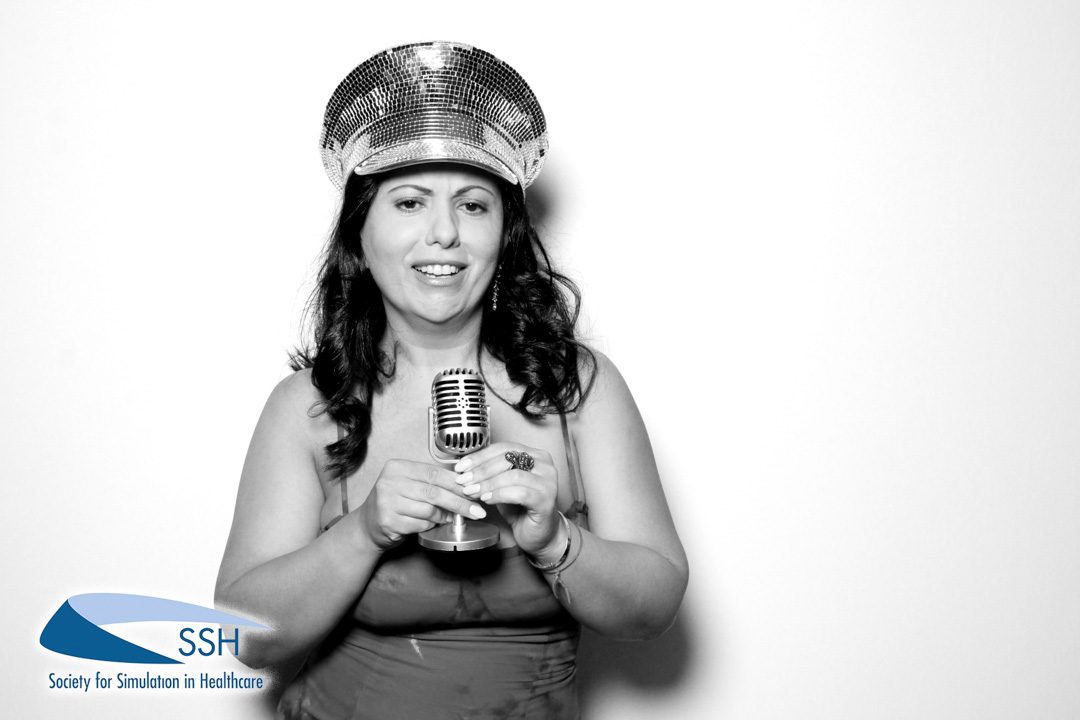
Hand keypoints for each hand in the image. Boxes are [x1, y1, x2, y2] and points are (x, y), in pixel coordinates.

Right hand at [358, 460, 486, 550]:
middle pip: (434, 492)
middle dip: (459, 503)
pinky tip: (429, 524)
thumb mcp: (410, 485)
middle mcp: (390, 482)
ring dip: (444, 516)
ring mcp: (387, 502)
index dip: (457, 484)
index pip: (434, 473)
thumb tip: (466, 487)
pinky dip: (430, 525)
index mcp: (397, 467)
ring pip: (429, 510)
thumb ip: (432, 483)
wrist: (367, 525)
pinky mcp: (388, 521)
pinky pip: (420, 524)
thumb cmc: (394, 503)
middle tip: (476, 511)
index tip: (475, 492)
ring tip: (450, 518)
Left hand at [453, 443, 563, 558]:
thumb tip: (465, 466)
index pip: (504, 448)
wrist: (538, 533)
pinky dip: (499, 495)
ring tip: (473, 492)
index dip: (480, 456)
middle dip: (481, 470)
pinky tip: (487, 499)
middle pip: (508, 459)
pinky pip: (520, 493)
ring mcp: (548, 482)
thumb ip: (490, 473)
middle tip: (464, 480)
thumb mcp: (502, 485)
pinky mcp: (546, 500)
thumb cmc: (521, 508)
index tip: (462, 466)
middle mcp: (545, 465)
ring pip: (513, 475)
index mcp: (535, 455)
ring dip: (488, 484)